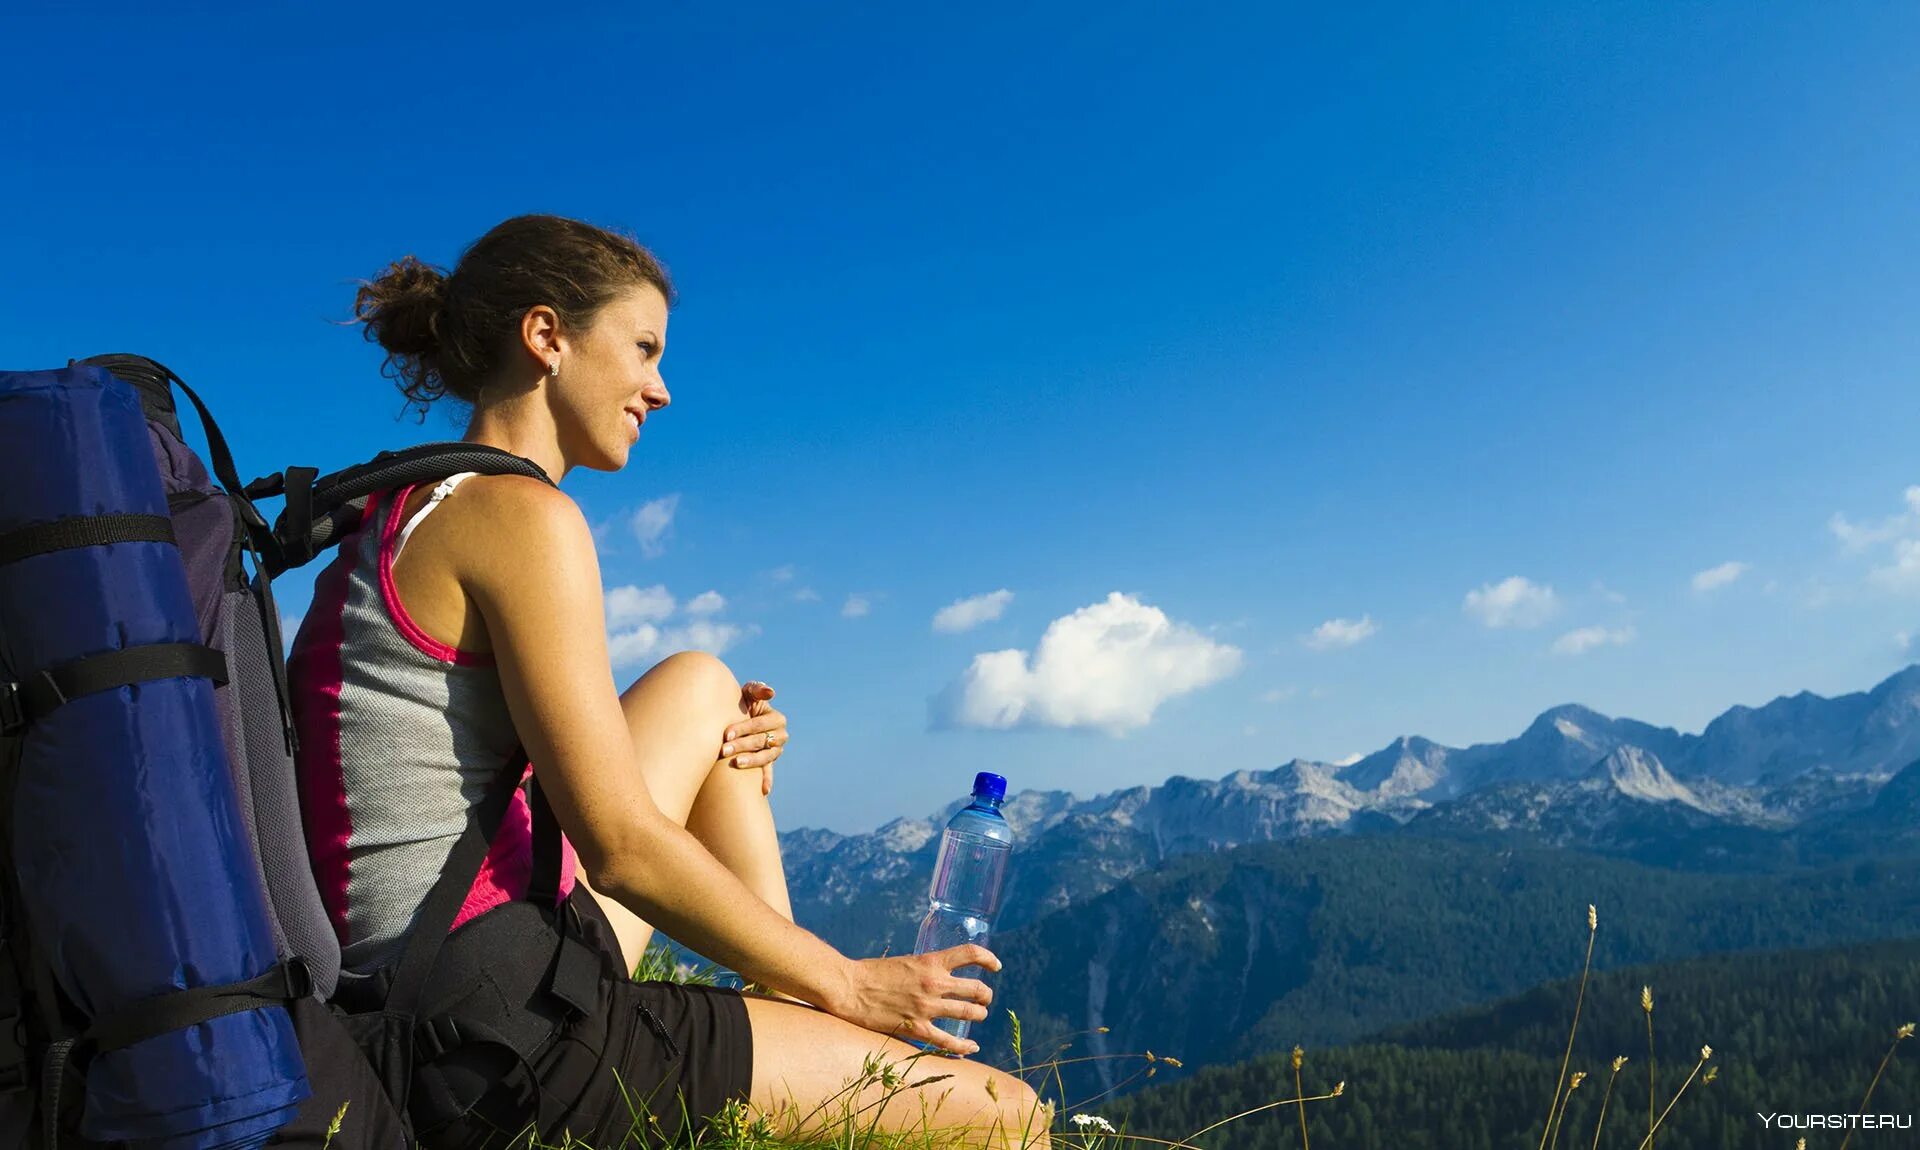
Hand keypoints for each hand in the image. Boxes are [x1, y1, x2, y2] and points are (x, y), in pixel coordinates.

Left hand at [719, 681, 786, 795]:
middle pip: (760, 742)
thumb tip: (770, 692)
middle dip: (742, 745)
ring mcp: (776, 751)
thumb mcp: (749, 693)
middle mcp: (780, 735)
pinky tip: (763, 790)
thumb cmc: (742, 703)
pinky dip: (767, 780)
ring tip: (736, 764)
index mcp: (777, 719)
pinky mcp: (769, 762)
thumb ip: (757, 689)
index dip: (743, 728)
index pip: (759, 724)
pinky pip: (769, 772)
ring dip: (751, 761)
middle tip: (723, 750)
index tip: (726, 734)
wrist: (738, 719)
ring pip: (765, 758)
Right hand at [832, 945, 997, 1056]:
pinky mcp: (916, 1028)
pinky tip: (971, 1047)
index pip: (970, 953)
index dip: (988, 958)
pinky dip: (964, 1046)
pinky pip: (948, 1041)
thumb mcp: (905, 962)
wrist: (848, 988)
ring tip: (978, 1016)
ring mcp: (927, 1007)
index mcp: (930, 962)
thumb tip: (939, 974)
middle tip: (984, 999)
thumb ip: (926, 968)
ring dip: (978, 1015)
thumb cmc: (872, 973)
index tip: (996, 966)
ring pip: (969, 1013)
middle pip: (976, 989)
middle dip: (985, 995)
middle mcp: (934, 983)